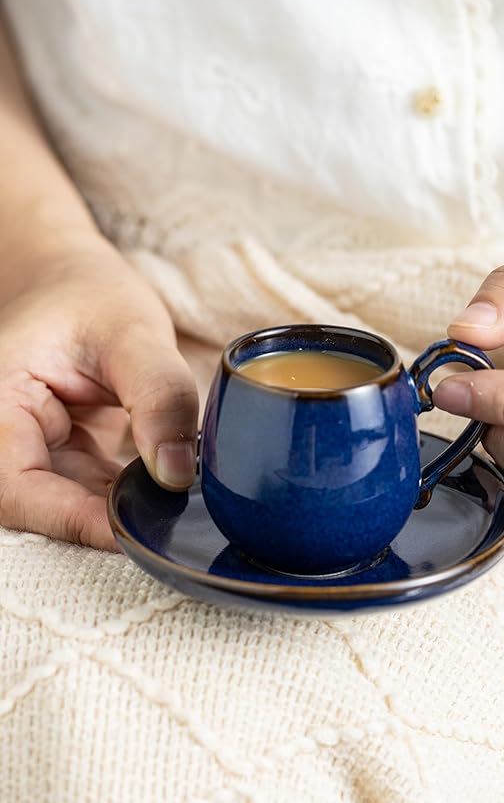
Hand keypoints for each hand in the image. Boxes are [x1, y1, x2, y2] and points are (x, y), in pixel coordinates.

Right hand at [0, 246, 197, 548]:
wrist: (76, 282)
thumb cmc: (93, 296)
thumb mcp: (133, 333)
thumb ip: (158, 396)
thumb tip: (176, 474)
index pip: (16, 487)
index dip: (71, 519)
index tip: (131, 532)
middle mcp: (2, 432)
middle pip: (35, 506)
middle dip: (96, 521)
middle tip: (163, 522)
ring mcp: (27, 448)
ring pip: (61, 507)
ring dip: (113, 511)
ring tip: (168, 503)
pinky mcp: (55, 456)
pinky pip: (82, 494)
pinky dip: (119, 497)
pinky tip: (157, 488)